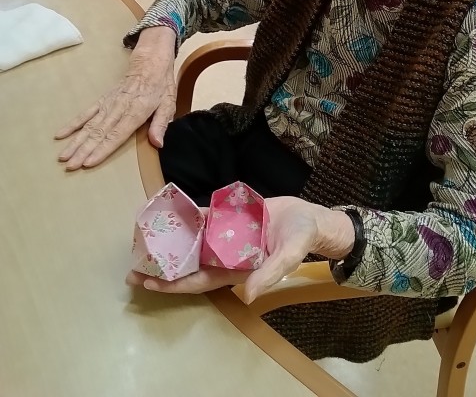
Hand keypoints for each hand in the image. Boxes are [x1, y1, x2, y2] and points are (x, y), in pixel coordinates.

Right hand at [55, 27, 176, 169]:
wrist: (149, 62)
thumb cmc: (160, 86)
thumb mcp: (168, 104)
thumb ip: (160, 124)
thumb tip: (157, 143)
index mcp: (136, 112)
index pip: (117, 134)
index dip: (102, 149)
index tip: (88, 163)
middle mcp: (118, 109)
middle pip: (98, 133)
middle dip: (83, 151)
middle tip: (69, 166)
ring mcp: (108, 104)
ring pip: (89, 125)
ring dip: (75, 141)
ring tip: (62, 156)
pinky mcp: (102, 100)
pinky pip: (85, 113)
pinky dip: (73, 124)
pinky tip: (61, 135)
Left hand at [125, 197, 354, 301]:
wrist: (311, 218)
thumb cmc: (300, 238)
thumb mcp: (288, 256)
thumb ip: (269, 274)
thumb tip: (247, 295)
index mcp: (236, 269)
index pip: (198, 280)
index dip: (174, 283)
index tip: (148, 282)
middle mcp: (226, 253)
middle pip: (188, 264)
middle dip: (162, 267)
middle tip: (132, 266)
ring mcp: (227, 234)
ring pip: (193, 240)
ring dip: (171, 242)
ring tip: (145, 239)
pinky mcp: (231, 216)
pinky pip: (206, 217)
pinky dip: (188, 216)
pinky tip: (170, 211)